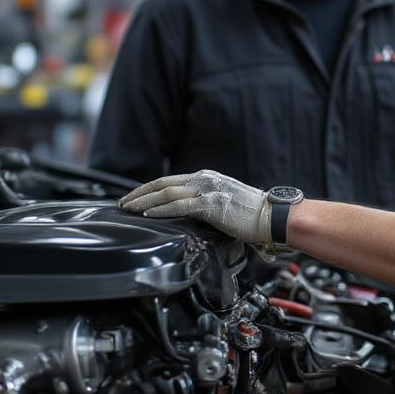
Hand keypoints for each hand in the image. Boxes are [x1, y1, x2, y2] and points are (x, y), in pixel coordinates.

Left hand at [120, 170, 271, 245]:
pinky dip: (161, 209)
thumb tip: (191, 215)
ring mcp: (207, 190)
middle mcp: (204, 179)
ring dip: (143, 201)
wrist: (272, 216)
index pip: (170, 181)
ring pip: (166, 192)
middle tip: (122, 203)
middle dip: (139, 193)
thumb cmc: (252, 214)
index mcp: (207, 178)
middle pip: (163, 183)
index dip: (149, 189)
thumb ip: (206, 204)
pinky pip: (179, 205)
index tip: (134, 198)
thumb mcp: (225, 202)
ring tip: (128, 209)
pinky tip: (148, 213)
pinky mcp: (210, 204)